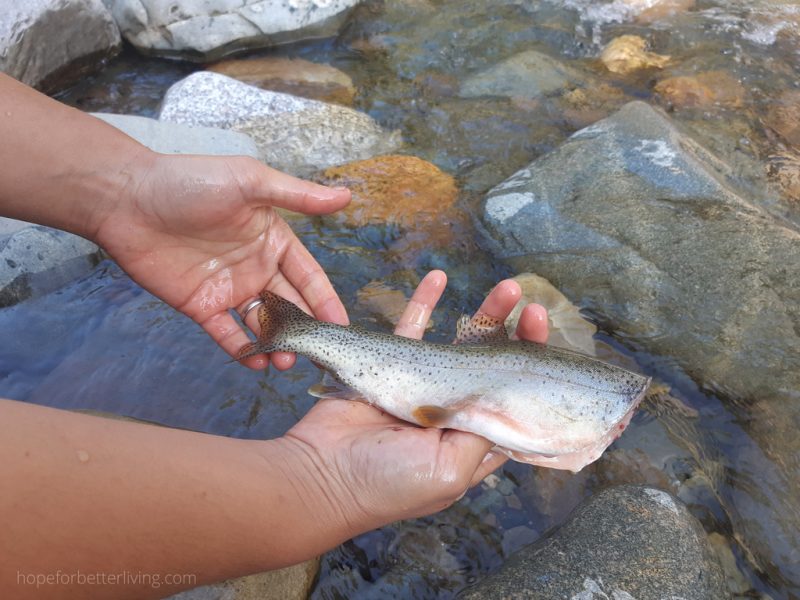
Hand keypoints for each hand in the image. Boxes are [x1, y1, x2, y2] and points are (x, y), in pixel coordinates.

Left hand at [94, 153, 349, 369]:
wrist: (127, 199)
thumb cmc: (190, 182)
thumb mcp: (251, 181)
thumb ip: (298, 195)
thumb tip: (345, 197)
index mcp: (272, 239)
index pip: (307, 276)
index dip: (325, 300)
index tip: (340, 326)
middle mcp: (255, 266)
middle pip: (289, 305)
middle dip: (304, 330)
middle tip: (316, 353)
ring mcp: (228, 287)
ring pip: (261, 324)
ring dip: (277, 344)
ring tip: (286, 361)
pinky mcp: (200, 305)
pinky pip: (226, 333)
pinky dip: (243, 349)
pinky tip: (257, 361)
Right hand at [278, 271, 548, 531]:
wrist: (321, 474)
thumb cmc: (386, 483)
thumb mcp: (449, 472)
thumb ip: (480, 436)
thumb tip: (502, 402)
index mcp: (471, 441)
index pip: (513, 402)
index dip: (532, 372)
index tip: (545, 344)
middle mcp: (452, 412)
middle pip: (492, 367)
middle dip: (516, 337)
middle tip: (534, 310)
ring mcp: (422, 387)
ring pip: (459, 342)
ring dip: (484, 314)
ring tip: (507, 288)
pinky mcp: (390, 367)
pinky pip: (410, 327)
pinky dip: (424, 302)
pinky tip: (437, 278)